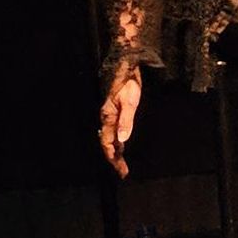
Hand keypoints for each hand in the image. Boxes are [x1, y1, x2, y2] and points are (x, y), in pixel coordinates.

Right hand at [98, 61, 141, 178]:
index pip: (108, 143)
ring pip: (109, 137)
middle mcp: (106, 117)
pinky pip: (112, 130)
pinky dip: (117, 140)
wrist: (124, 65)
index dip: (114, 158)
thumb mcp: (131, 100)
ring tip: (122, 163)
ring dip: (115, 151)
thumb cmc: (128, 81)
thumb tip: (122, 139)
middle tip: (123, 172)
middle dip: (114, 159)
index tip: (121, 171)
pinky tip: (121, 144)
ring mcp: (108, 113)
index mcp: (108, 117)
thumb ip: (126, 119)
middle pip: (108, 143)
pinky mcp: (113, 109)